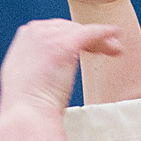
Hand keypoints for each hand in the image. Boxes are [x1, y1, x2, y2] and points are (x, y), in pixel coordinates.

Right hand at [0, 20, 121, 111]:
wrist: (27, 112)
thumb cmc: (27, 106)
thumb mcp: (25, 77)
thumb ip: (37, 66)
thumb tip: (48, 71)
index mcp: (27, 37)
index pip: (55, 31)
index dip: (72, 38)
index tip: (85, 48)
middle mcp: (37, 31)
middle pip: (70, 28)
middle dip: (88, 38)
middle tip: (105, 49)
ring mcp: (51, 36)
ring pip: (82, 31)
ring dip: (100, 40)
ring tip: (115, 49)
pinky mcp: (66, 43)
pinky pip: (91, 32)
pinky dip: (105, 32)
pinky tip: (115, 32)